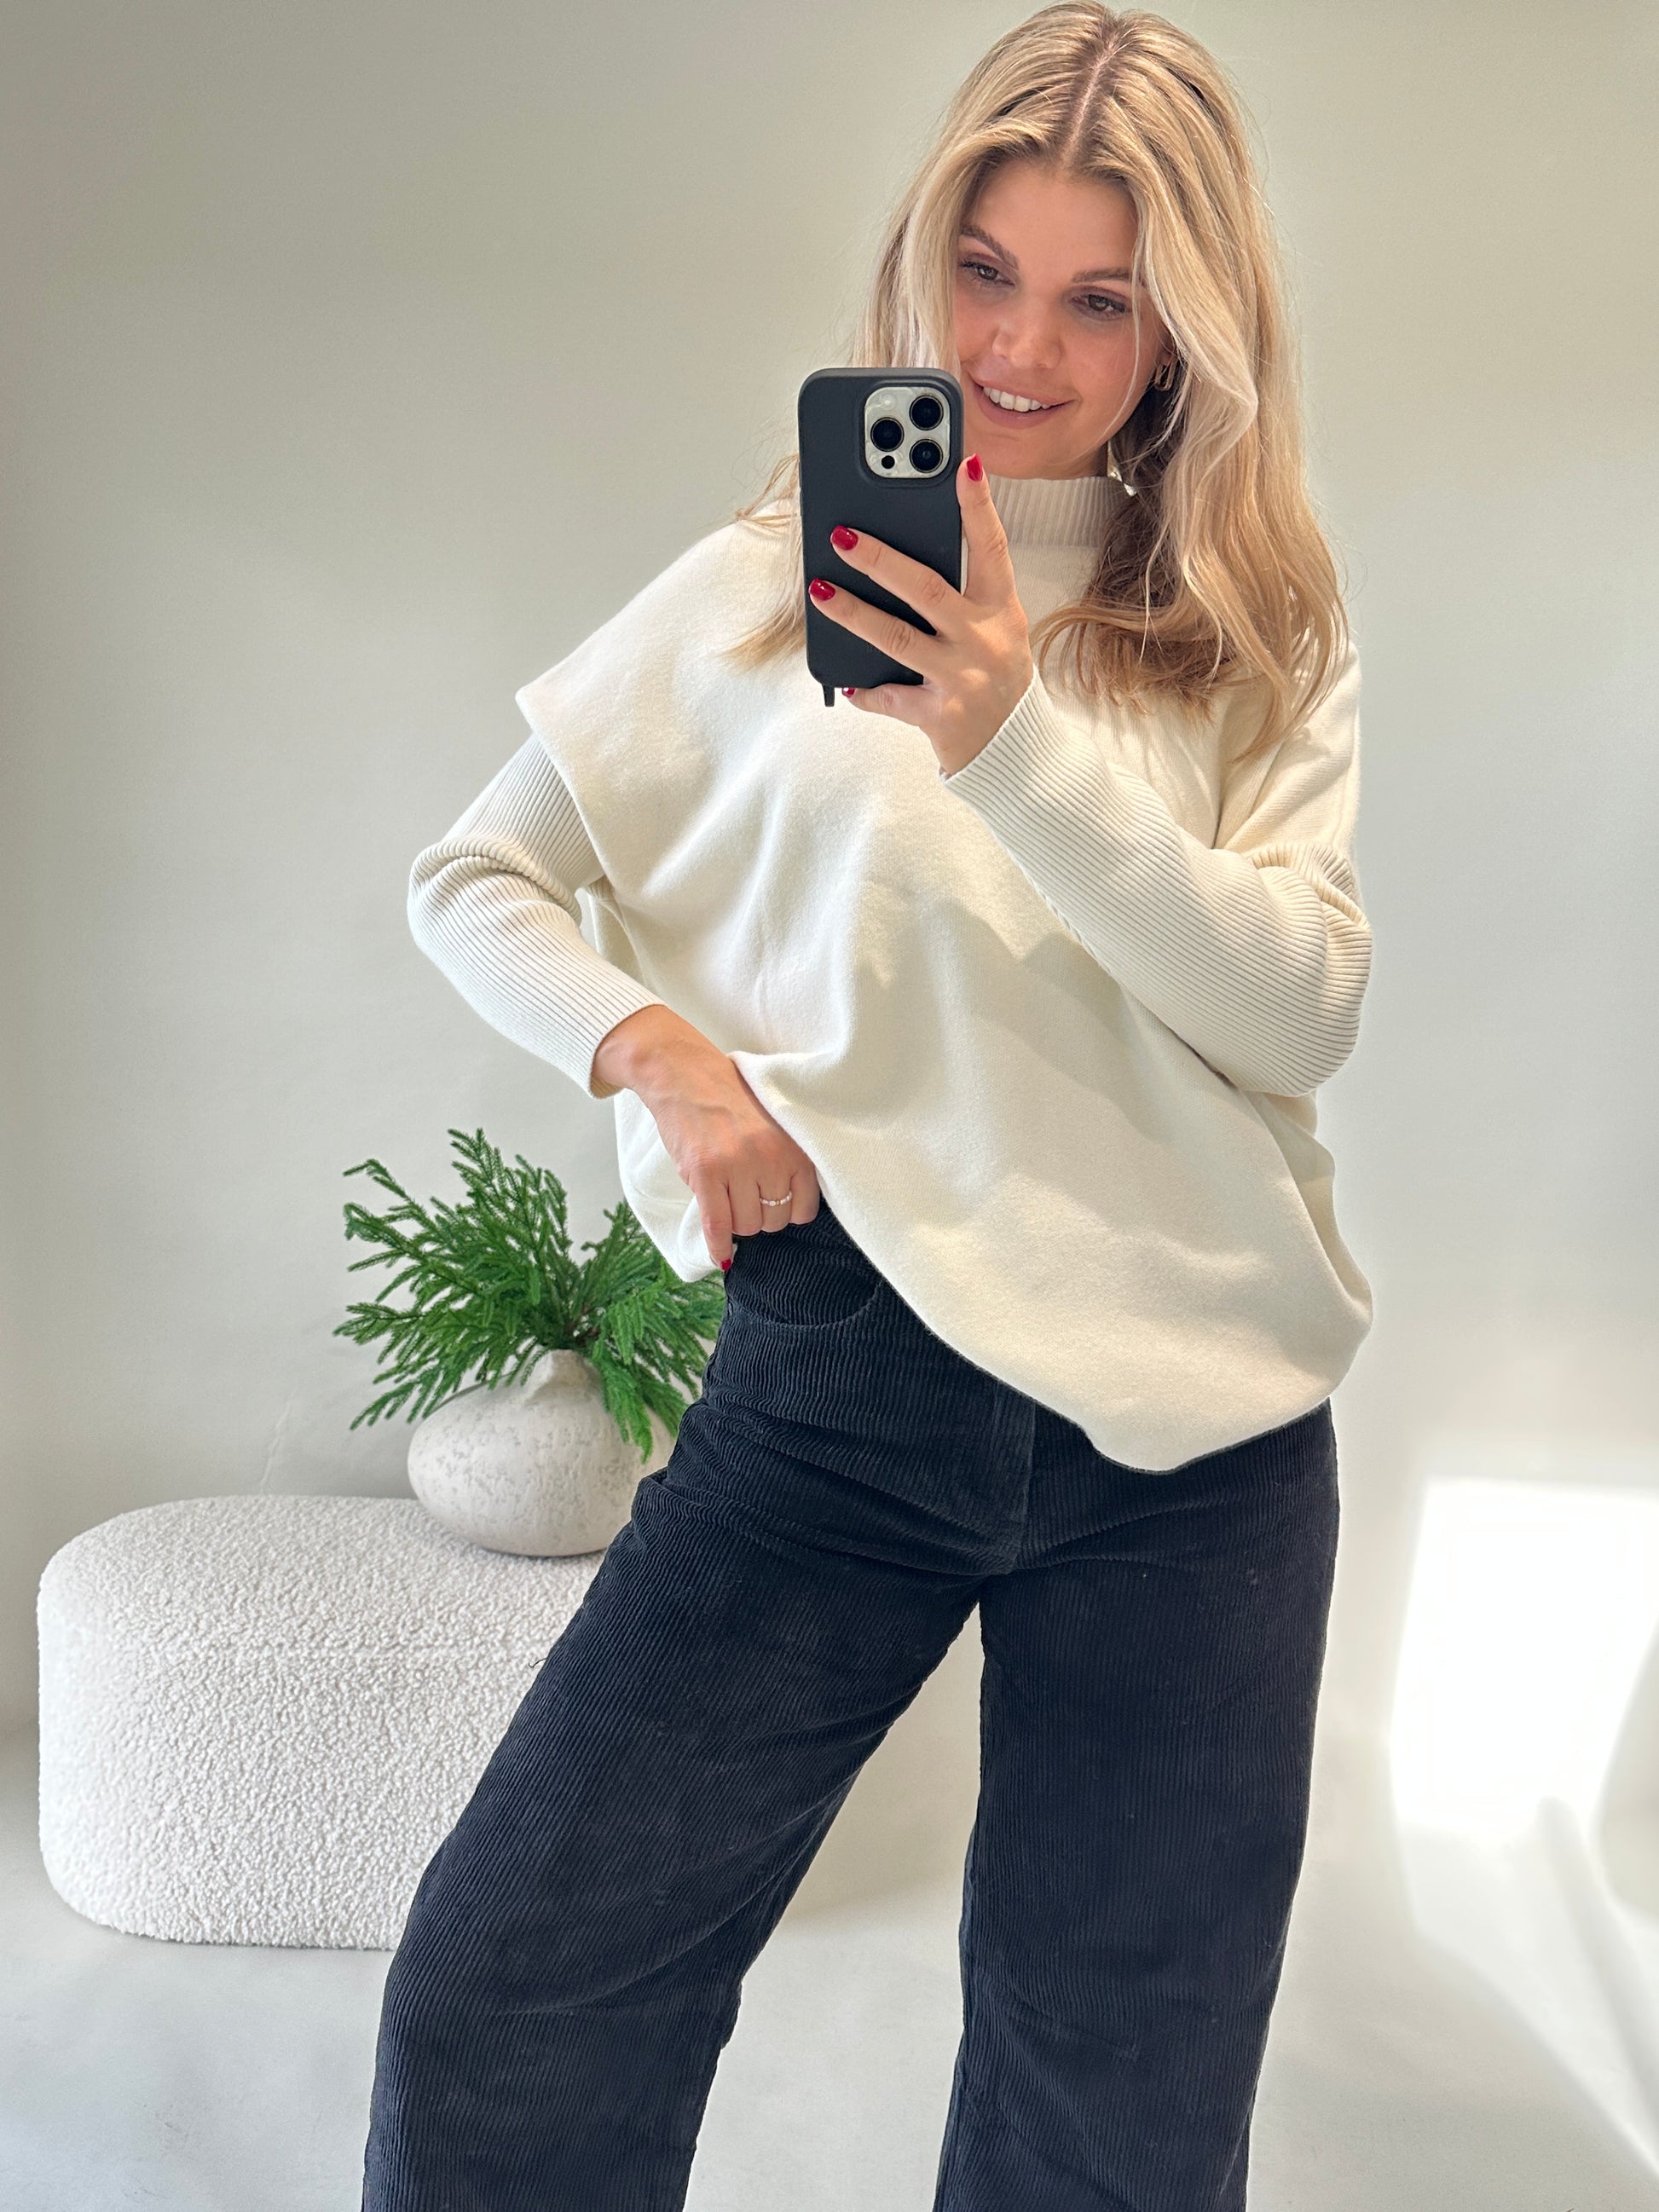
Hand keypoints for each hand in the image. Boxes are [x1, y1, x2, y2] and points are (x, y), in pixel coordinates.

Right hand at [590, 1005, 820, 1268]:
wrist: (685, 1074)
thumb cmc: (730, 1099)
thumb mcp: (774, 1124)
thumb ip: (785, 1161)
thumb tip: (787, 1208)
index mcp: (793, 1147)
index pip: (803, 1209)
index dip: (786, 1212)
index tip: (772, 1203)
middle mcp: (770, 1159)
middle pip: (773, 1221)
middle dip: (758, 1216)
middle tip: (742, 1195)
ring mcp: (737, 1167)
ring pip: (746, 1226)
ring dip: (735, 1222)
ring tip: (725, 1198)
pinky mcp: (704, 1174)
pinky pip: (717, 1225)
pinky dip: (717, 1245)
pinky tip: (719, 1253)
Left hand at [806, 452, 1034, 775]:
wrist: (1017, 751)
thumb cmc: (998, 678)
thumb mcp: (996, 630)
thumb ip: (962, 597)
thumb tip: (896, 559)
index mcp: (1001, 610)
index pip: (992, 547)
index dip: (978, 505)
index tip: (963, 463)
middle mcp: (984, 640)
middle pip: (926, 588)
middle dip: (879, 559)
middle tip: (841, 535)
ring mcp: (962, 678)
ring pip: (896, 637)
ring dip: (853, 613)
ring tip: (819, 590)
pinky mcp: (940, 715)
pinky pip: (890, 697)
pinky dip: (866, 691)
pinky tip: (848, 683)